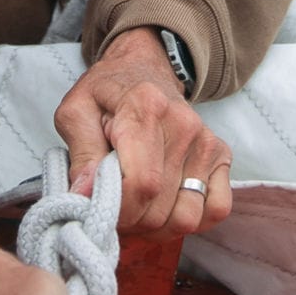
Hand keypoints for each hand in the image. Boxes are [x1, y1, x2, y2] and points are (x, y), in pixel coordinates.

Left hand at [54, 27, 231, 235]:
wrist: (142, 68)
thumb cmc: (105, 93)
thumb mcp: (76, 111)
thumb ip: (80, 153)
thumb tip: (85, 195)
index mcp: (145, 108)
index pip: (142, 185)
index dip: (117, 209)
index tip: (98, 204)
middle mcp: (183, 124)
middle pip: (160, 209)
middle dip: (131, 220)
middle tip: (114, 204)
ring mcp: (205, 141)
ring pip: (187, 217)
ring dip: (157, 226)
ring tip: (138, 205)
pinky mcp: (219, 154)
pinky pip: (216, 209)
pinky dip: (191, 218)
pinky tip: (167, 204)